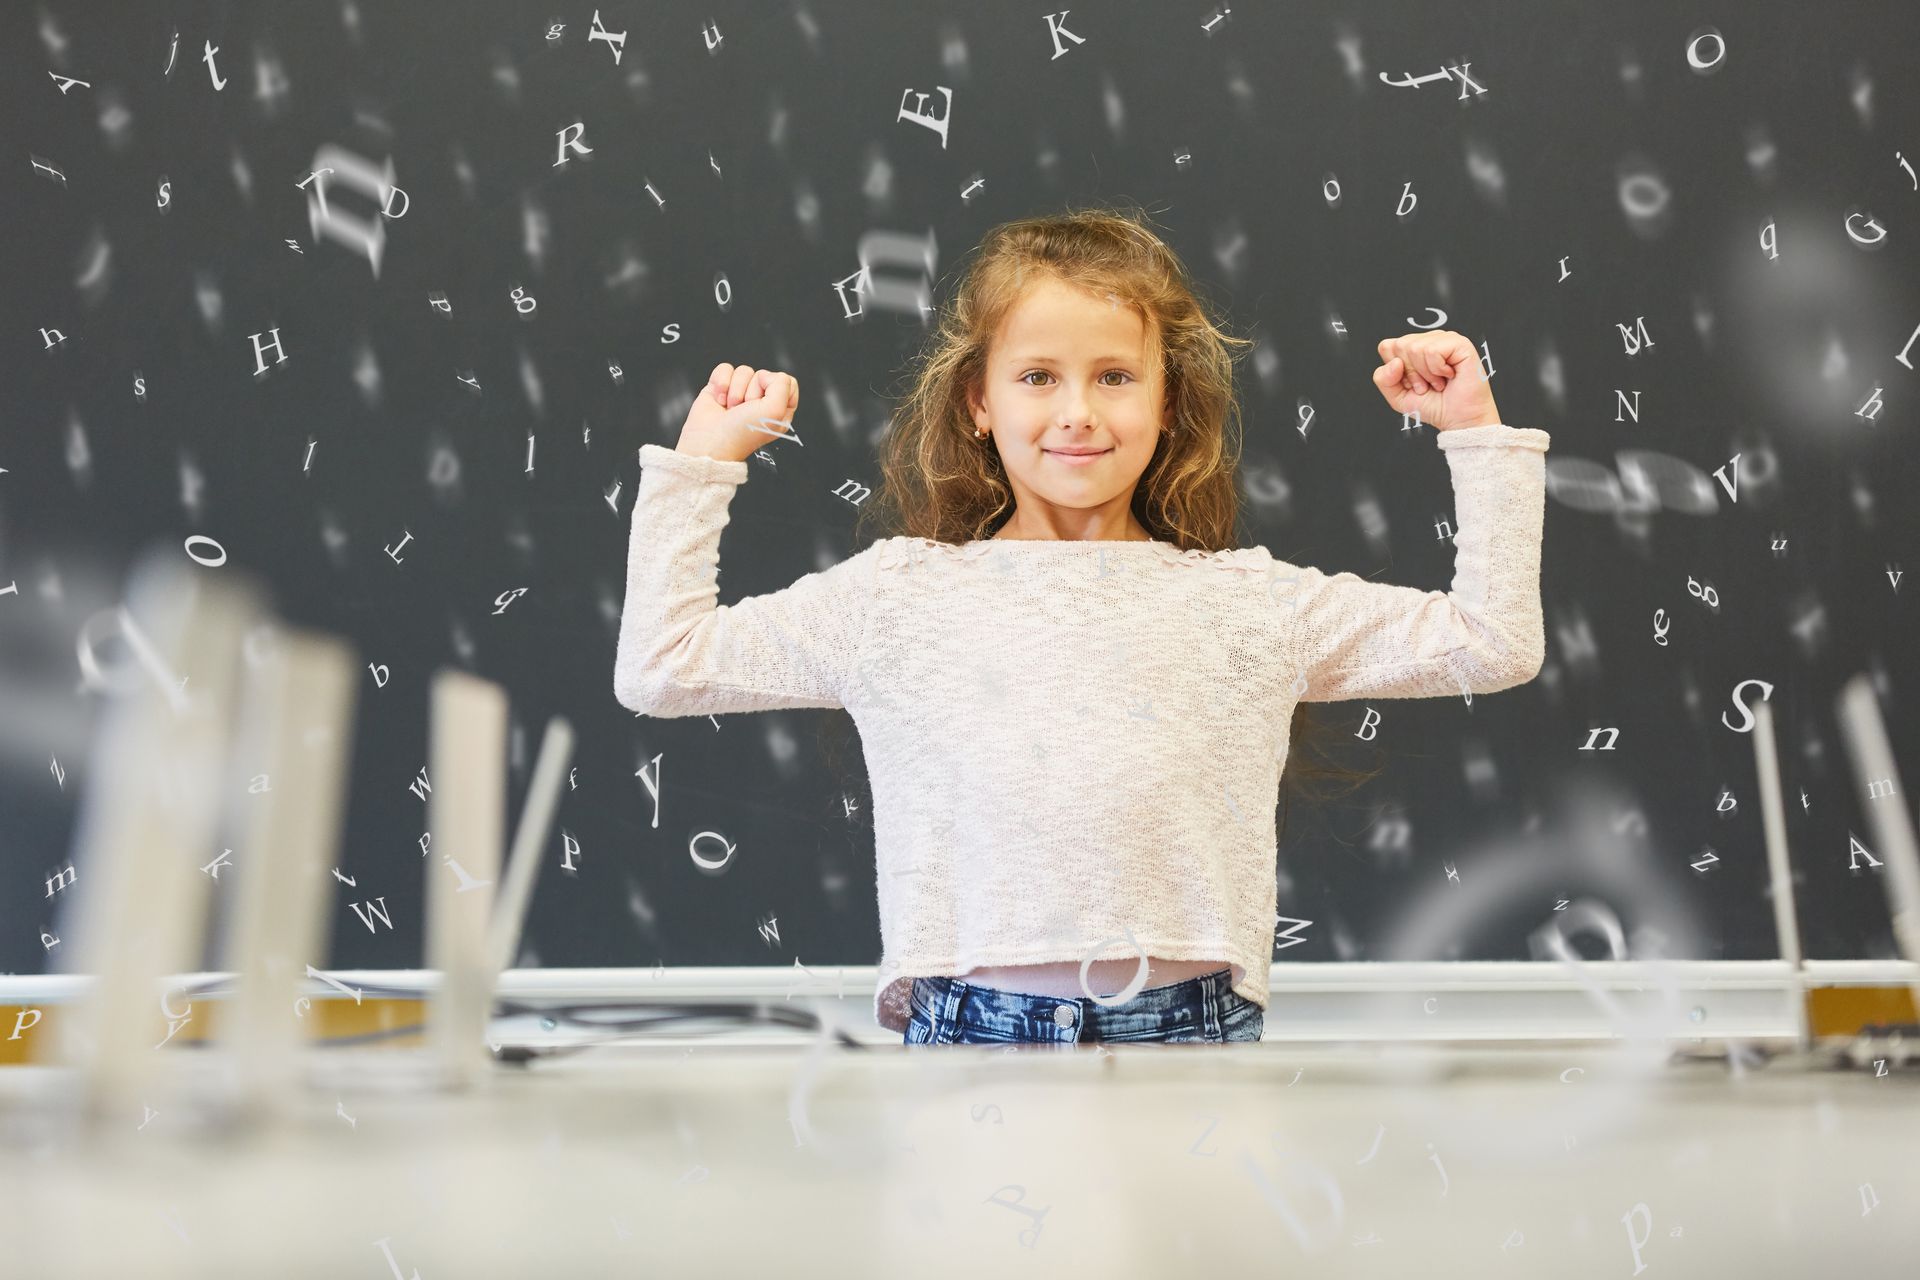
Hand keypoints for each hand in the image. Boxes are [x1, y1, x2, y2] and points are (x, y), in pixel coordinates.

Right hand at [675, 363, 799, 462]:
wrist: (710, 443)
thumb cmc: (743, 433)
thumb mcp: (775, 410)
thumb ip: (782, 385)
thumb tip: (764, 375)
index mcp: (780, 409)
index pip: (787, 381)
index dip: (775, 387)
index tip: (765, 403)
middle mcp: (760, 401)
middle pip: (763, 374)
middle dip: (752, 391)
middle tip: (744, 410)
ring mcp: (740, 393)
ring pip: (744, 371)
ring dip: (735, 390)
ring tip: (731, 409)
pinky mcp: (721, 388)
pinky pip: (725, 369)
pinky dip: (721, 383)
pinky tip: (719, 401)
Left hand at [1372, 330, 1500, 431]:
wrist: (1459, 419)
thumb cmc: (1434, 406)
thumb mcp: (1397, 396)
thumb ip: (1383, 379)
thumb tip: (1395, 362)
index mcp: (1413, 348)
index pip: (1387, 346)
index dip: (1396, 371)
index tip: (1413, 384)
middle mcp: (1429, 340)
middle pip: (1399, 345)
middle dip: (1411, 373)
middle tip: (1427, 384)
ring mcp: (1445, 339)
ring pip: (1415, 348)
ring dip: (1426, 374)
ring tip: (1438, 382)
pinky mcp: (1459, 343)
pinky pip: (1432, 351)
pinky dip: (1437, 370)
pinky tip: (1449, 375)